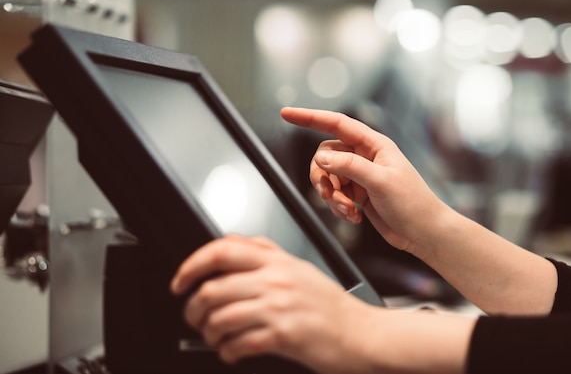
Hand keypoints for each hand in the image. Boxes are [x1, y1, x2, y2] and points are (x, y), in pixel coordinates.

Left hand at [169, 235, 378, 371]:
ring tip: (214, 337)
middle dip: (193, 308)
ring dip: (208, 332)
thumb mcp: (300, 269)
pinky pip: (238, 343)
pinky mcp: (284, 336)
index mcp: (278, 261)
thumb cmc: (332, 306)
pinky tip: (230, 351)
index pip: (222, 251)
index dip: (191, 265)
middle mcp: (276, 280)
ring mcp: (280, 308)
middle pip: (213, 288)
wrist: (363, 334)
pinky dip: (226, 351)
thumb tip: (228, 246)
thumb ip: (266, 255)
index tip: (180, 281)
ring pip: (220, 317)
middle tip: (193, 316)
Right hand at [280, 107, 449, 254]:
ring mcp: (360, 175)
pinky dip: (338, 207)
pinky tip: (354, 217)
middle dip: (323, 177)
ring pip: (327, 177)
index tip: (286, 113)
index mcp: (374, 144)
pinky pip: (334, 194)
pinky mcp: (357, 194)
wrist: (423, 233)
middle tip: (332, 195)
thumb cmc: (412, 203)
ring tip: (348, 210)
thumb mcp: (380, 182)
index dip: (309, 117)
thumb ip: (349, 167)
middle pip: (324, 156)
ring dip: (331, 196)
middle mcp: (364, 156)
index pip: (336, 124)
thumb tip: (320, 159)